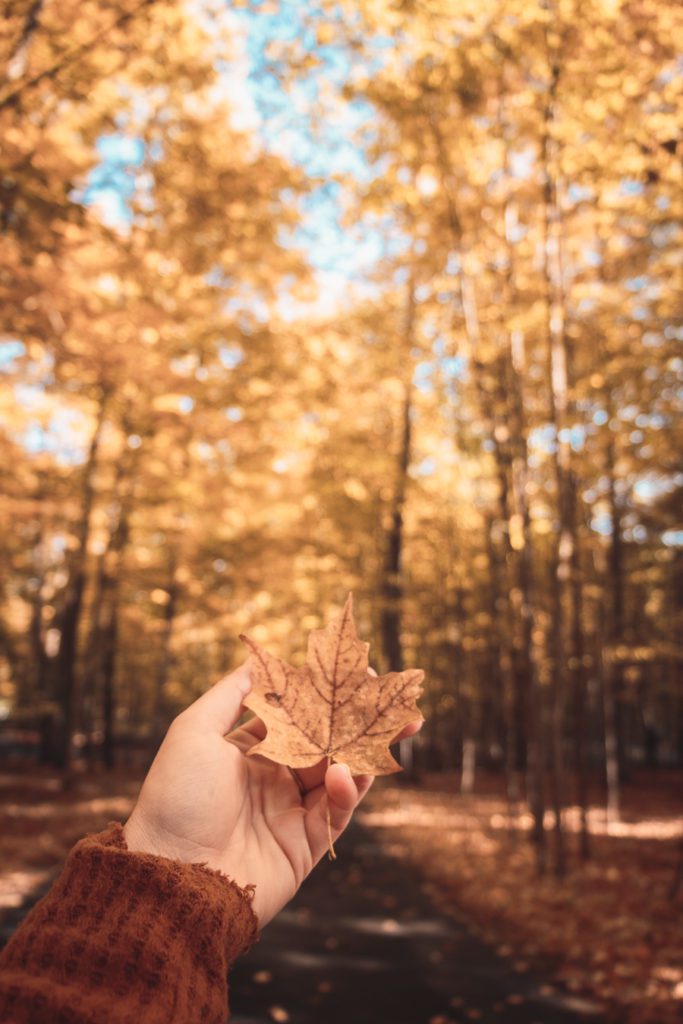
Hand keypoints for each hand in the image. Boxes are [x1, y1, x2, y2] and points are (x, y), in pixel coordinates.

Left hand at [124, 663, 420, 925]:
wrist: (172, 873)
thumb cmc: (177, 796)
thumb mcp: (195, 730)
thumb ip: (233, 693)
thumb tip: (260, 658)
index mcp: (251, 747)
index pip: (302, 713)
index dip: (331, 695)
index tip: (364, 676)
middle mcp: (275, 776)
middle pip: (329, 741)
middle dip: (363, 723)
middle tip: (399, 704)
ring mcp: (292, 809)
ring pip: (341, 774)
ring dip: (364, 753)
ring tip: (388, 733)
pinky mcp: (306, 843)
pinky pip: (337, 812)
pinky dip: (347, 791)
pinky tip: (345, 773)